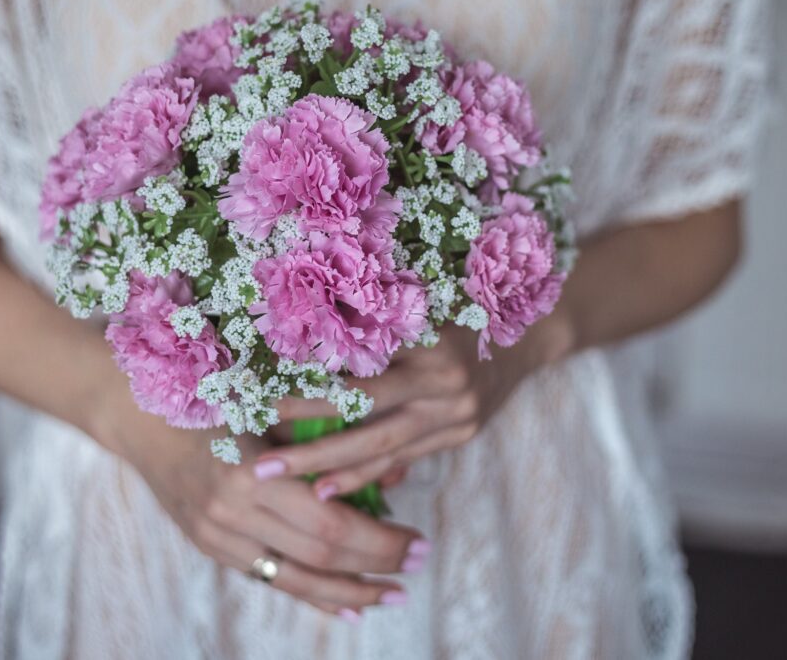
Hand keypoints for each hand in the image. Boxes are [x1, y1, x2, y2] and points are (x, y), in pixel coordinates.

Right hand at [97, 380, 429, 618]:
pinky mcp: (212, 548)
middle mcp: (233, 516)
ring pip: (295, 579)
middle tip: (418, 563)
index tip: (418, 539)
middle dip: (376, 564)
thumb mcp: (269, 403)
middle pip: (320, 555)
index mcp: (251, 476)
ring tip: (391, 594)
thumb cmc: (210, 395)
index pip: (332, 525)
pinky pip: (270, 580)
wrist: (140, 416)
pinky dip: (311, 594)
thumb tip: (391, 460)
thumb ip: (327, 430)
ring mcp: (218, 538)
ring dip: (348, 591)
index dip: (380, 541)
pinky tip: (346, 607)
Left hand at [261, 318, 571, 497]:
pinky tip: (328, 489)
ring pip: (379, 444)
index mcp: (424, 335)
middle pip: (359, 409)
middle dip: (303, 431)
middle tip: (255, 450)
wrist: (531, 332)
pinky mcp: (460, 434)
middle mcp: (441, 378)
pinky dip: (365, 473)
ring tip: (278, 477)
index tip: (257, 388)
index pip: (354, 360)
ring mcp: (454, 412)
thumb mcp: (421, 298)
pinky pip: (404, 457)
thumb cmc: (462, 303)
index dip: (305, 377)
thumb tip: (302, 336)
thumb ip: (374, 317)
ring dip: (326, 464)